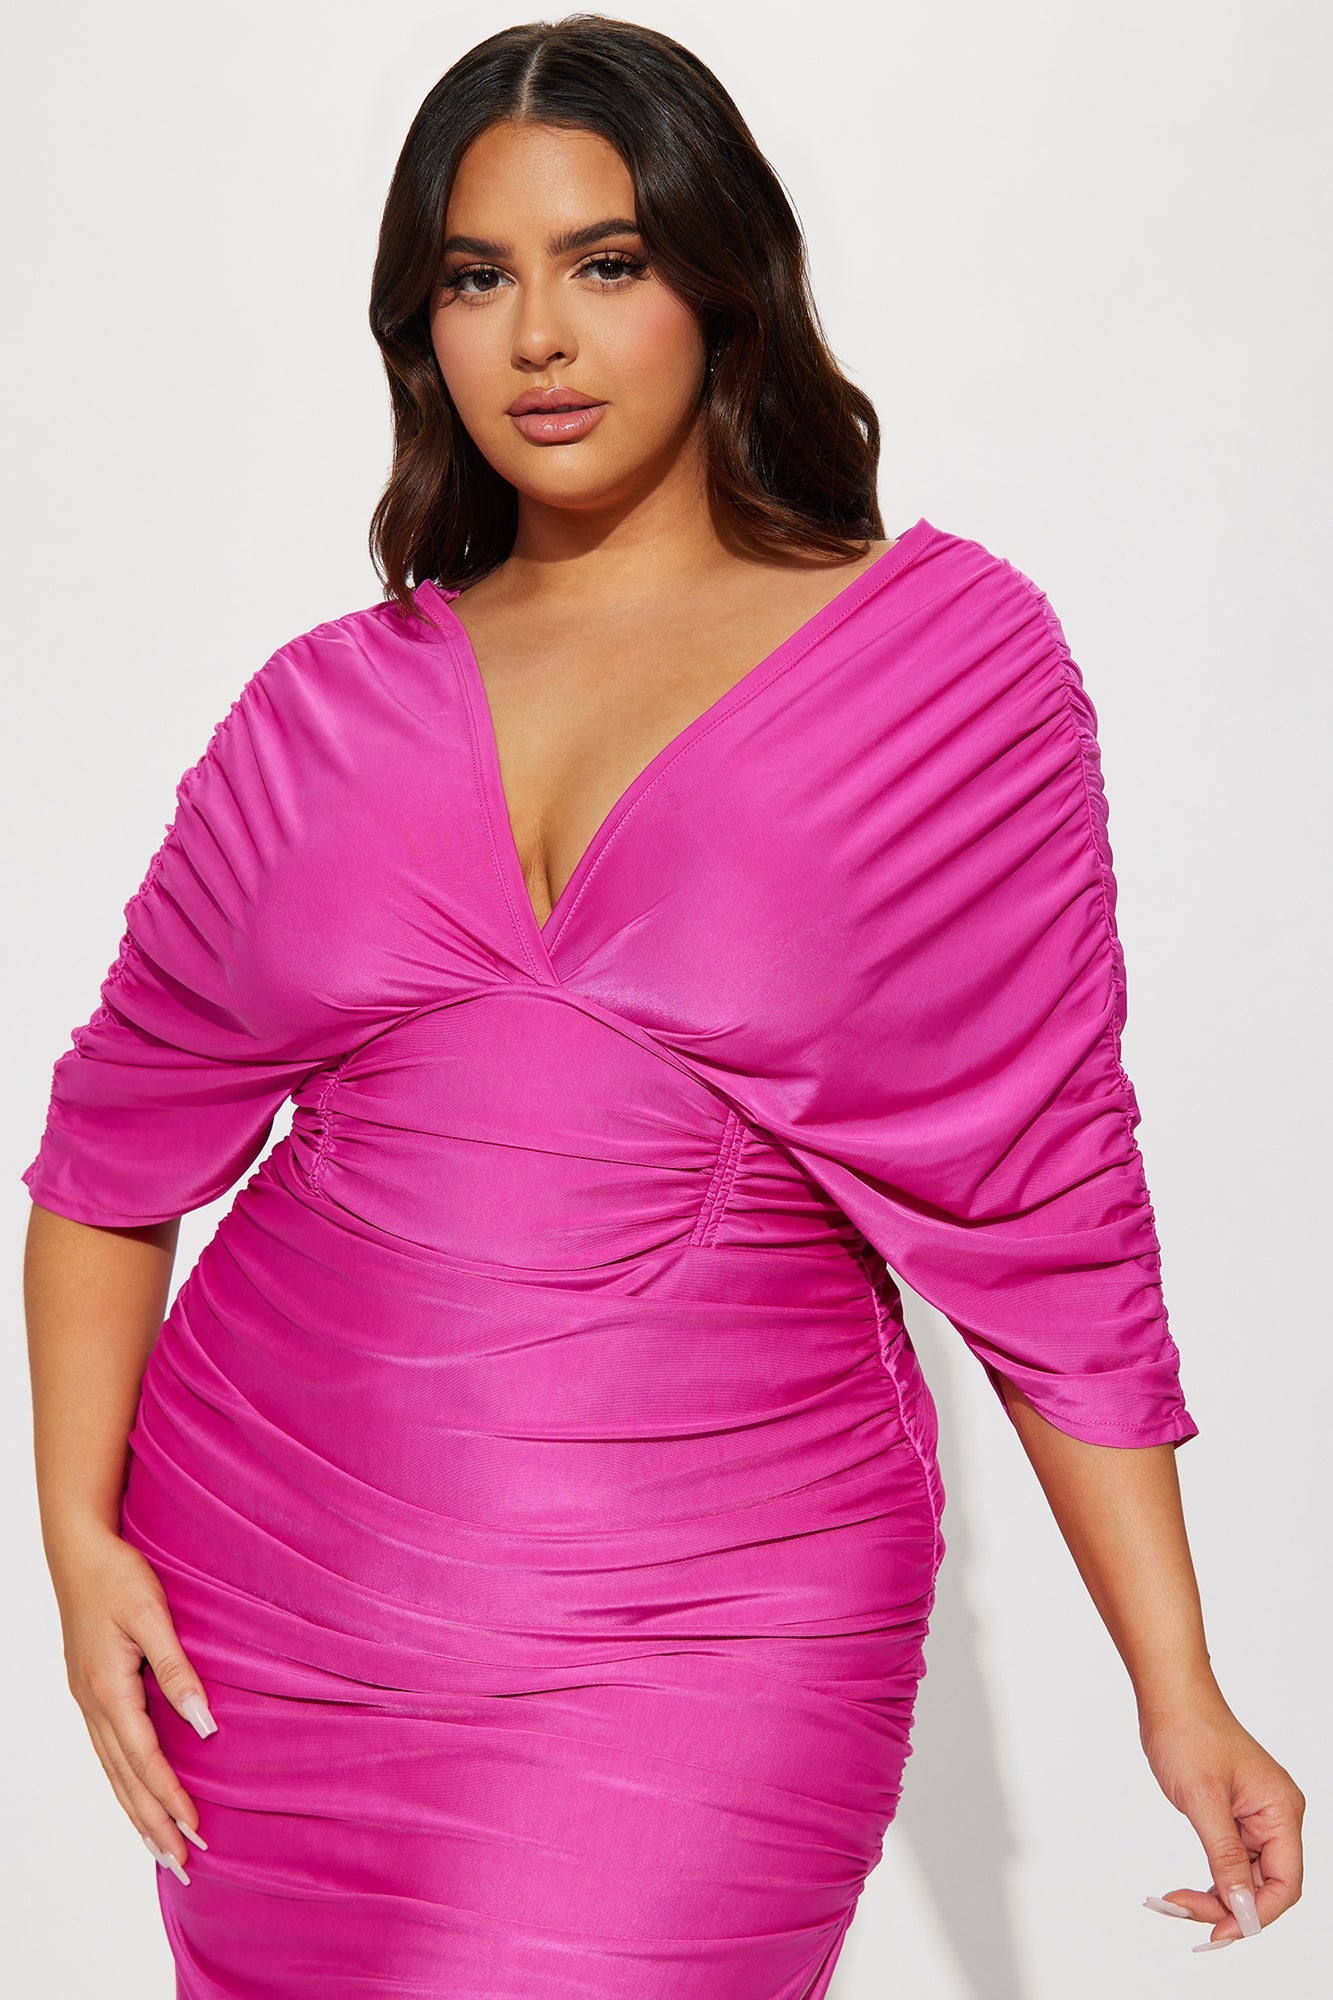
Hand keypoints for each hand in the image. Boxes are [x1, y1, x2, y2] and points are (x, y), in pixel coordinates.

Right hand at [51, 1523, 216, 1882]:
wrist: (79, 1552)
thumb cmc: (119, 1576)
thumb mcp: (153, 1616)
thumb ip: (177, 1671)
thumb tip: (204, 1725)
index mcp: (108, 1689)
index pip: (145, 1760)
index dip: (171, 1798)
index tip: (197, 1831)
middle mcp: (93, 1704)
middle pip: (125, 1780)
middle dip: (153, 1825)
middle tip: (181, 1865)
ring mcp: (87, 1702)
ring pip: (114, 1773)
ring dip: (138, 1814)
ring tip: (161, 1852)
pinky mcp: (90, 1694)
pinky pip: (108, 1754)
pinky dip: (124, 1786)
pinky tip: (136, 1799)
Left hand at [1139, 1690, 1304, 1948]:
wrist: (1169, 1695)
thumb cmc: (1188, 1732)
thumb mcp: (1203, 1799)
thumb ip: (1225, 1855)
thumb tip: (1241, 1906)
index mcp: (1281, 1811)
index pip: (1284, 1883)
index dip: (1255, 1914)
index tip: (1217, 1931)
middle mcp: (1276, 1818)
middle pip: (1265, 1886)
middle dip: (1227, 1907)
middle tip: (1181, 1911)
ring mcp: (1256, 1818)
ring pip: (1245, 1879)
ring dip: (1215, 1898)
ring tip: (1174, 1903)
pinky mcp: (1234, 1817)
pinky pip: (1230, 1862)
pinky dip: (1210, 1879)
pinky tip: (1184, 1890)